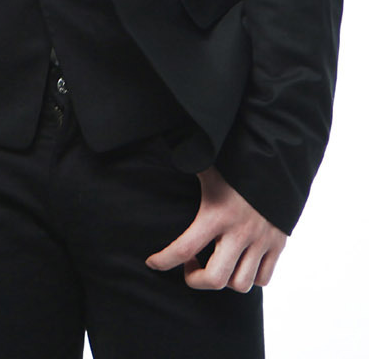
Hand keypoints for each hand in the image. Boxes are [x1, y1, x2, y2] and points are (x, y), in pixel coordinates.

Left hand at [146, 166, 287, 291]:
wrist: (279, 164)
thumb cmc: (236, 164)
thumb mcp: (206, 166)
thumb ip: (184, 162)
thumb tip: (162, 147)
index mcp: (217, 214)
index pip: (184, 248)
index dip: (164, 261)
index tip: (152, 262)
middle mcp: (240, 232)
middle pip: (215, 279)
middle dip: (196, 280)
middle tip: (190, 264)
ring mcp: (262, 242)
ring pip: (241, 284)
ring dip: (224, 280)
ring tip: (213, 261)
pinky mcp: (278, 245)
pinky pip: (263, 279)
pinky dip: (248, 278)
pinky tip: (236, 261)